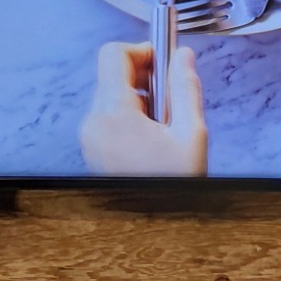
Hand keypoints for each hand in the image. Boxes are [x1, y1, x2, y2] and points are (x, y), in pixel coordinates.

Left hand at [79, 42, 207, 175]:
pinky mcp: (92, 149)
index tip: (164, 60)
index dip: (142, 49)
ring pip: (112, 95)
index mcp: (113, 114)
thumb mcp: (191, 134)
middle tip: (172, 100)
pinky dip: (131, 116)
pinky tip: (152, 139)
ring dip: (140, 99)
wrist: (154, 231)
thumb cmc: (172, 186)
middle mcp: (93, 123)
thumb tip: (182, 55)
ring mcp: (89, 138)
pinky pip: (109, 116)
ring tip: (164, 126)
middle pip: (114, 74)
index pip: (113, 54)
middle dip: (146, 78)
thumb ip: (185, 87)